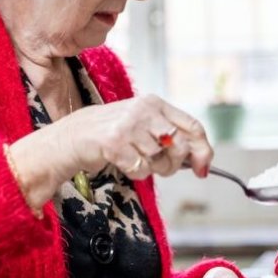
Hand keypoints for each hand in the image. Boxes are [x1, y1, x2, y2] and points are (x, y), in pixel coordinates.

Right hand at [61, 94, 213, 181]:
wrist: (75, 135)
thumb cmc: (114, 133)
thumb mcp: (144, 126)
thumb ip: (172, 137)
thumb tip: (202, 159)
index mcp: (155, 104)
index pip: (192, 126)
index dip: (202, 150)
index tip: (203, 168)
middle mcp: (143, 111)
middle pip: (179, 146)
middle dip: (174, 164)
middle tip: (161, 167)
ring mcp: (128, 126)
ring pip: (159, 160)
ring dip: (151, 170)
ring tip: (136, 160)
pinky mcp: (114, 143)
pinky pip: (140, 169)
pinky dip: (135, 173)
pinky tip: (124, 163)